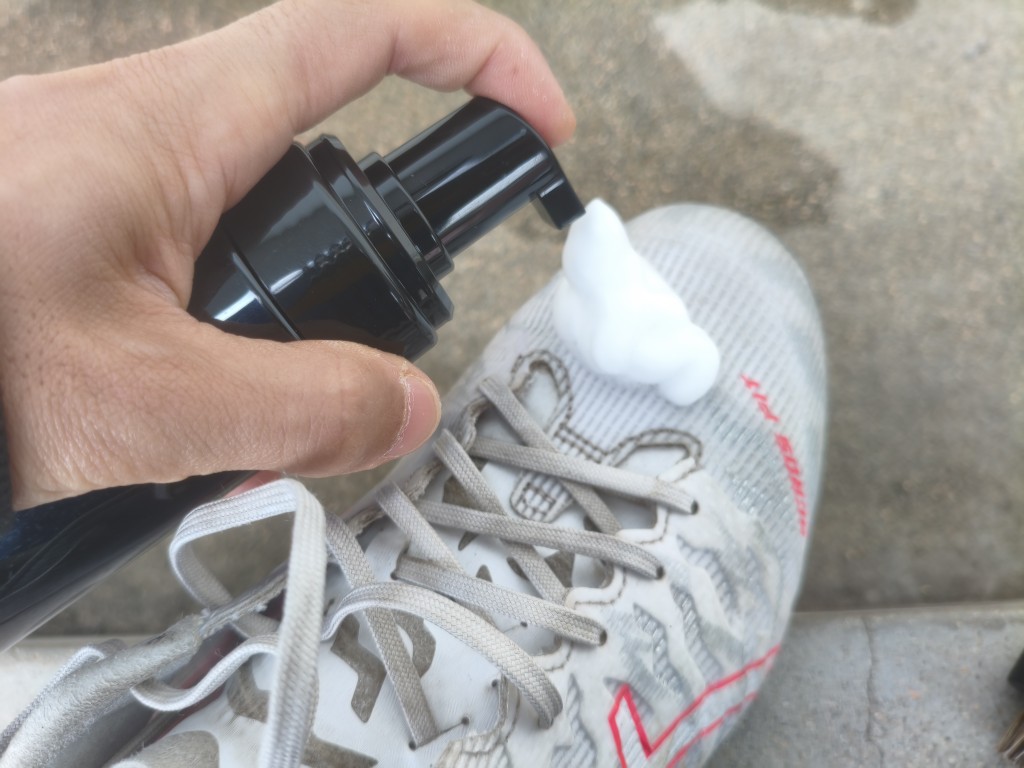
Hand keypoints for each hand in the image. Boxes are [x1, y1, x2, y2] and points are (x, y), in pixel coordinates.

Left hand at [0, 0, 574, 509]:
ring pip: (259, 226)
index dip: (474, 56)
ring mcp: (120, 179)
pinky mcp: (92, 230)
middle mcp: (155, 131)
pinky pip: (201, 267)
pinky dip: (228, 342)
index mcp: (179, 127)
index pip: (364, 36)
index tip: (539, 113)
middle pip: (323, 148)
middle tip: (380, 342)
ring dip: (288, 319)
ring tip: (251, 422)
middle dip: (373, 248)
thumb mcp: (140, 402)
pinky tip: (191, 416)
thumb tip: (404, 407)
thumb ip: (299, 409)